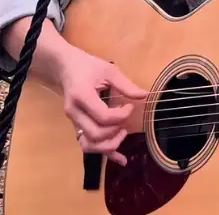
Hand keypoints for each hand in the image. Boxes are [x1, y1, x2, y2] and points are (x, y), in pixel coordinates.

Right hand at [57, 46, 146, 164]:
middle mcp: (75, 113)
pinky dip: (105, 154)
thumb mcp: (109, 71)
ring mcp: (74, 122)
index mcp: (82, 97)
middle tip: (126, 118)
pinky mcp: (78, 127)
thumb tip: (144, 96)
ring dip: (109, 145)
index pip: (103, 117)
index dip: (121, 115)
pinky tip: (121, 159)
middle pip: (95, 135)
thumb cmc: (89, 66)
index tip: (130, 106)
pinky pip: (88, 145)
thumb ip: (126, 85)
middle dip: (115, 131)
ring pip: (89, 145)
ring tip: (123, 133)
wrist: (66, 67)